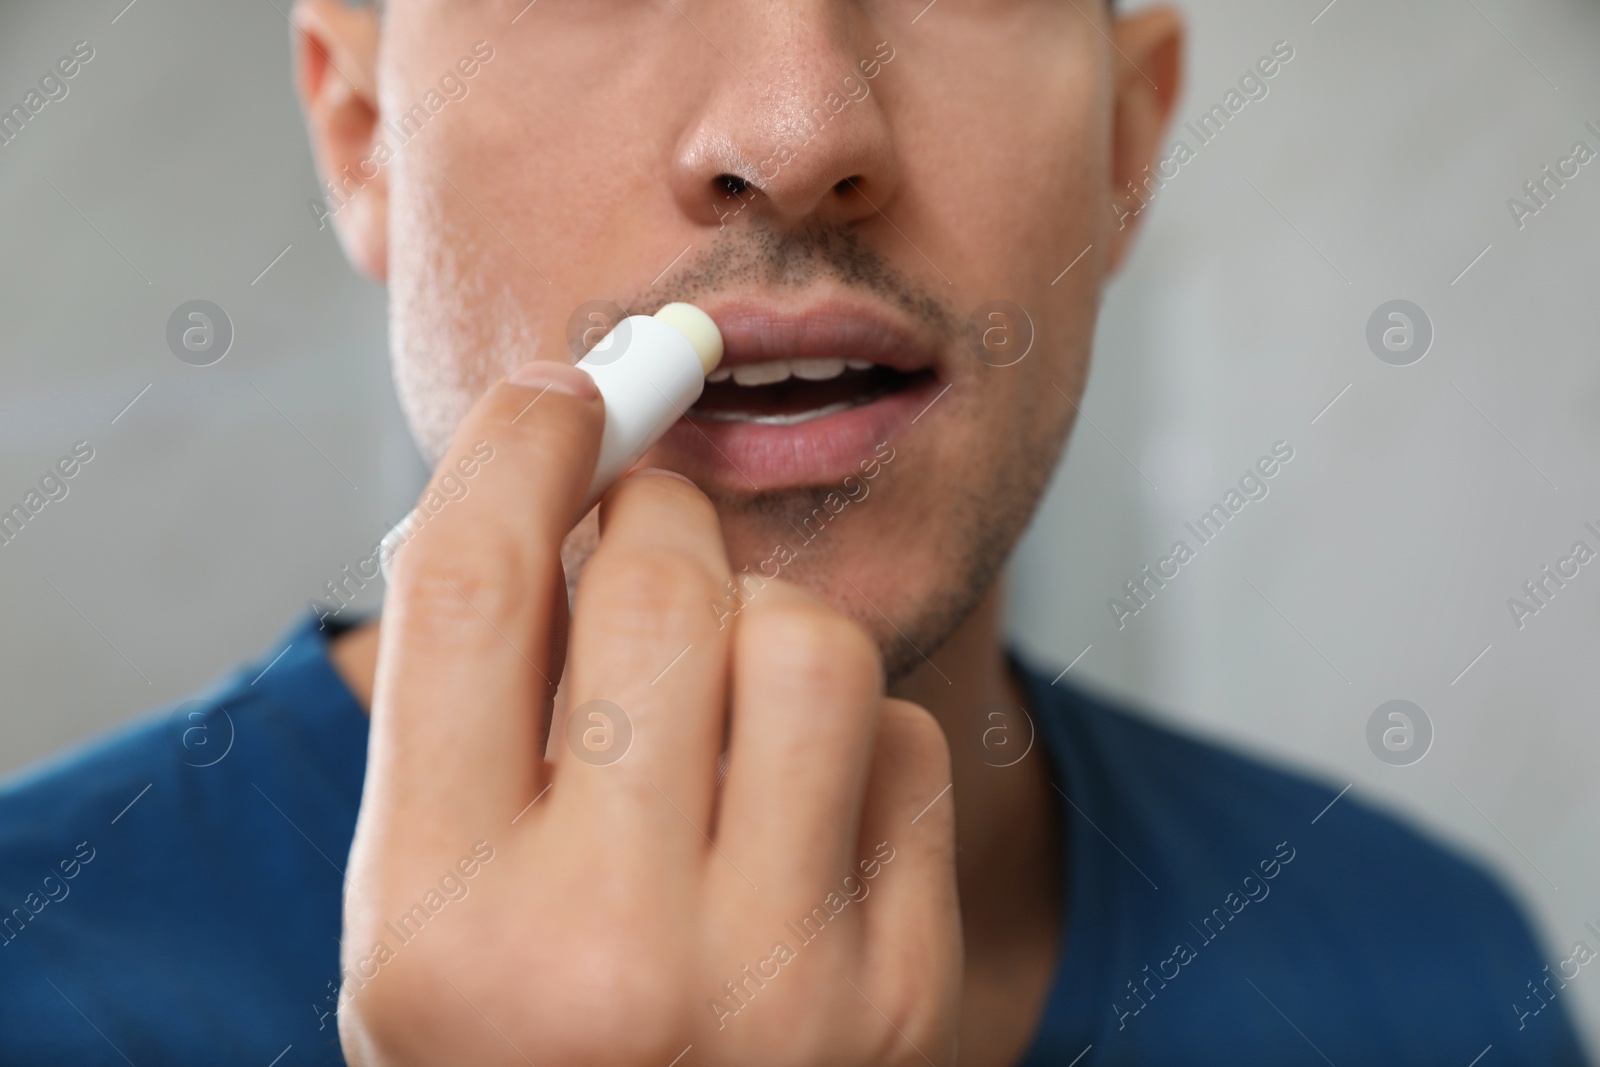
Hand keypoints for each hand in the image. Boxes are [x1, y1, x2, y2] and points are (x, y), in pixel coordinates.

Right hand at [337, 361, 961, 1065]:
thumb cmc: (521, 1025)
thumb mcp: (431, 895)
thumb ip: (472, 705)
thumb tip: (566, 468)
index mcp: (441, 924)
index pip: (476, 591)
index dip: (522, 445)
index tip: (565, 388)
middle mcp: (608, 960)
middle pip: (659, 583)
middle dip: (655, 511)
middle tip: (644, 529)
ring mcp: (778, 984)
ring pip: (812, 642)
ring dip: (762, 622)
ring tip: (719, 690)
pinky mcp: (904, 992)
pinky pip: (910, 745)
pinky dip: (852, 743)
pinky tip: (797, 814)